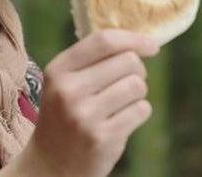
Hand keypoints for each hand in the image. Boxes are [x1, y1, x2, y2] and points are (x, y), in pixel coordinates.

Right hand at [0, 29, 159, 176]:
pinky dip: (138, 112)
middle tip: (125, 82)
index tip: (151, 45)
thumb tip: (138, 42)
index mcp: (58, 70)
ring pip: (137, 86)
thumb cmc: (63, 115)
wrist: (50, 163)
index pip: (102, 41)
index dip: (132, 39)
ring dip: (136, 93)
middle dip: (136, 70)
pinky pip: (141, 110)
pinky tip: (121, 120)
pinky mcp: (103, 137)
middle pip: (127, 61)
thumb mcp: (63, 82)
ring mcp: (85, 114)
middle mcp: (69, 89)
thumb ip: (91, 60)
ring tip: (120, 103)